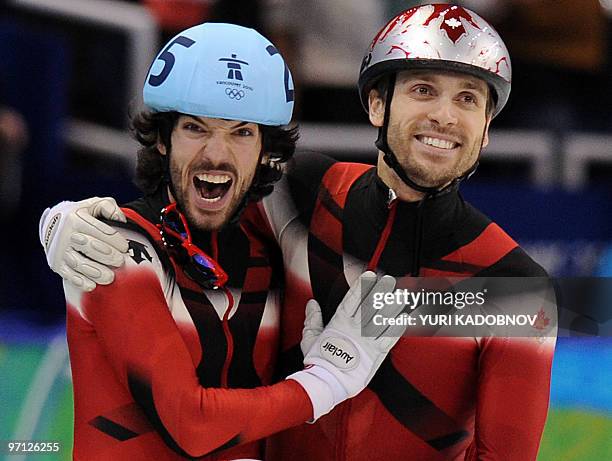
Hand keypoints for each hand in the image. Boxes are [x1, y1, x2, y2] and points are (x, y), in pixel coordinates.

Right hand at [39, 198, 128, 290]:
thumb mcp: (93, 204)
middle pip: (88, 246)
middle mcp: (66, 234)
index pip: (98, 230)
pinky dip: (80, 281)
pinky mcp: (56, 264)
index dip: (114, 239)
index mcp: (75, 218)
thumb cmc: (81, 214)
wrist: (53, 223)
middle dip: (106, 255)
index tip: (125, 247)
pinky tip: (92, 286)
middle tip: (120, 261)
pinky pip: (68, 274)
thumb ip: (109, 207)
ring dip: (95, 272)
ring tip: (110, 277)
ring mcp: (60, 250)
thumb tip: (122, 220)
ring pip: (78, 263)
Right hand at [288, 271, 405, 419]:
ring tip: (402, 295)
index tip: (370, 275)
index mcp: (338, 323)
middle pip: (370, 305)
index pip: (352, 299)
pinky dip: (397, 328)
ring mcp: (366, 340)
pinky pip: (389, 339)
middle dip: (380, 291)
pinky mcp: (375, 354)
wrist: (326, 382)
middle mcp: (354, 328)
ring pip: (382, 319)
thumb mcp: (309, 337)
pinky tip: (405, 319)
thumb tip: (312, 304)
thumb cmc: (317, 362)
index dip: (361, 286)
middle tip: (390, 280)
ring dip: (393, 306)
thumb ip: (312, 319)